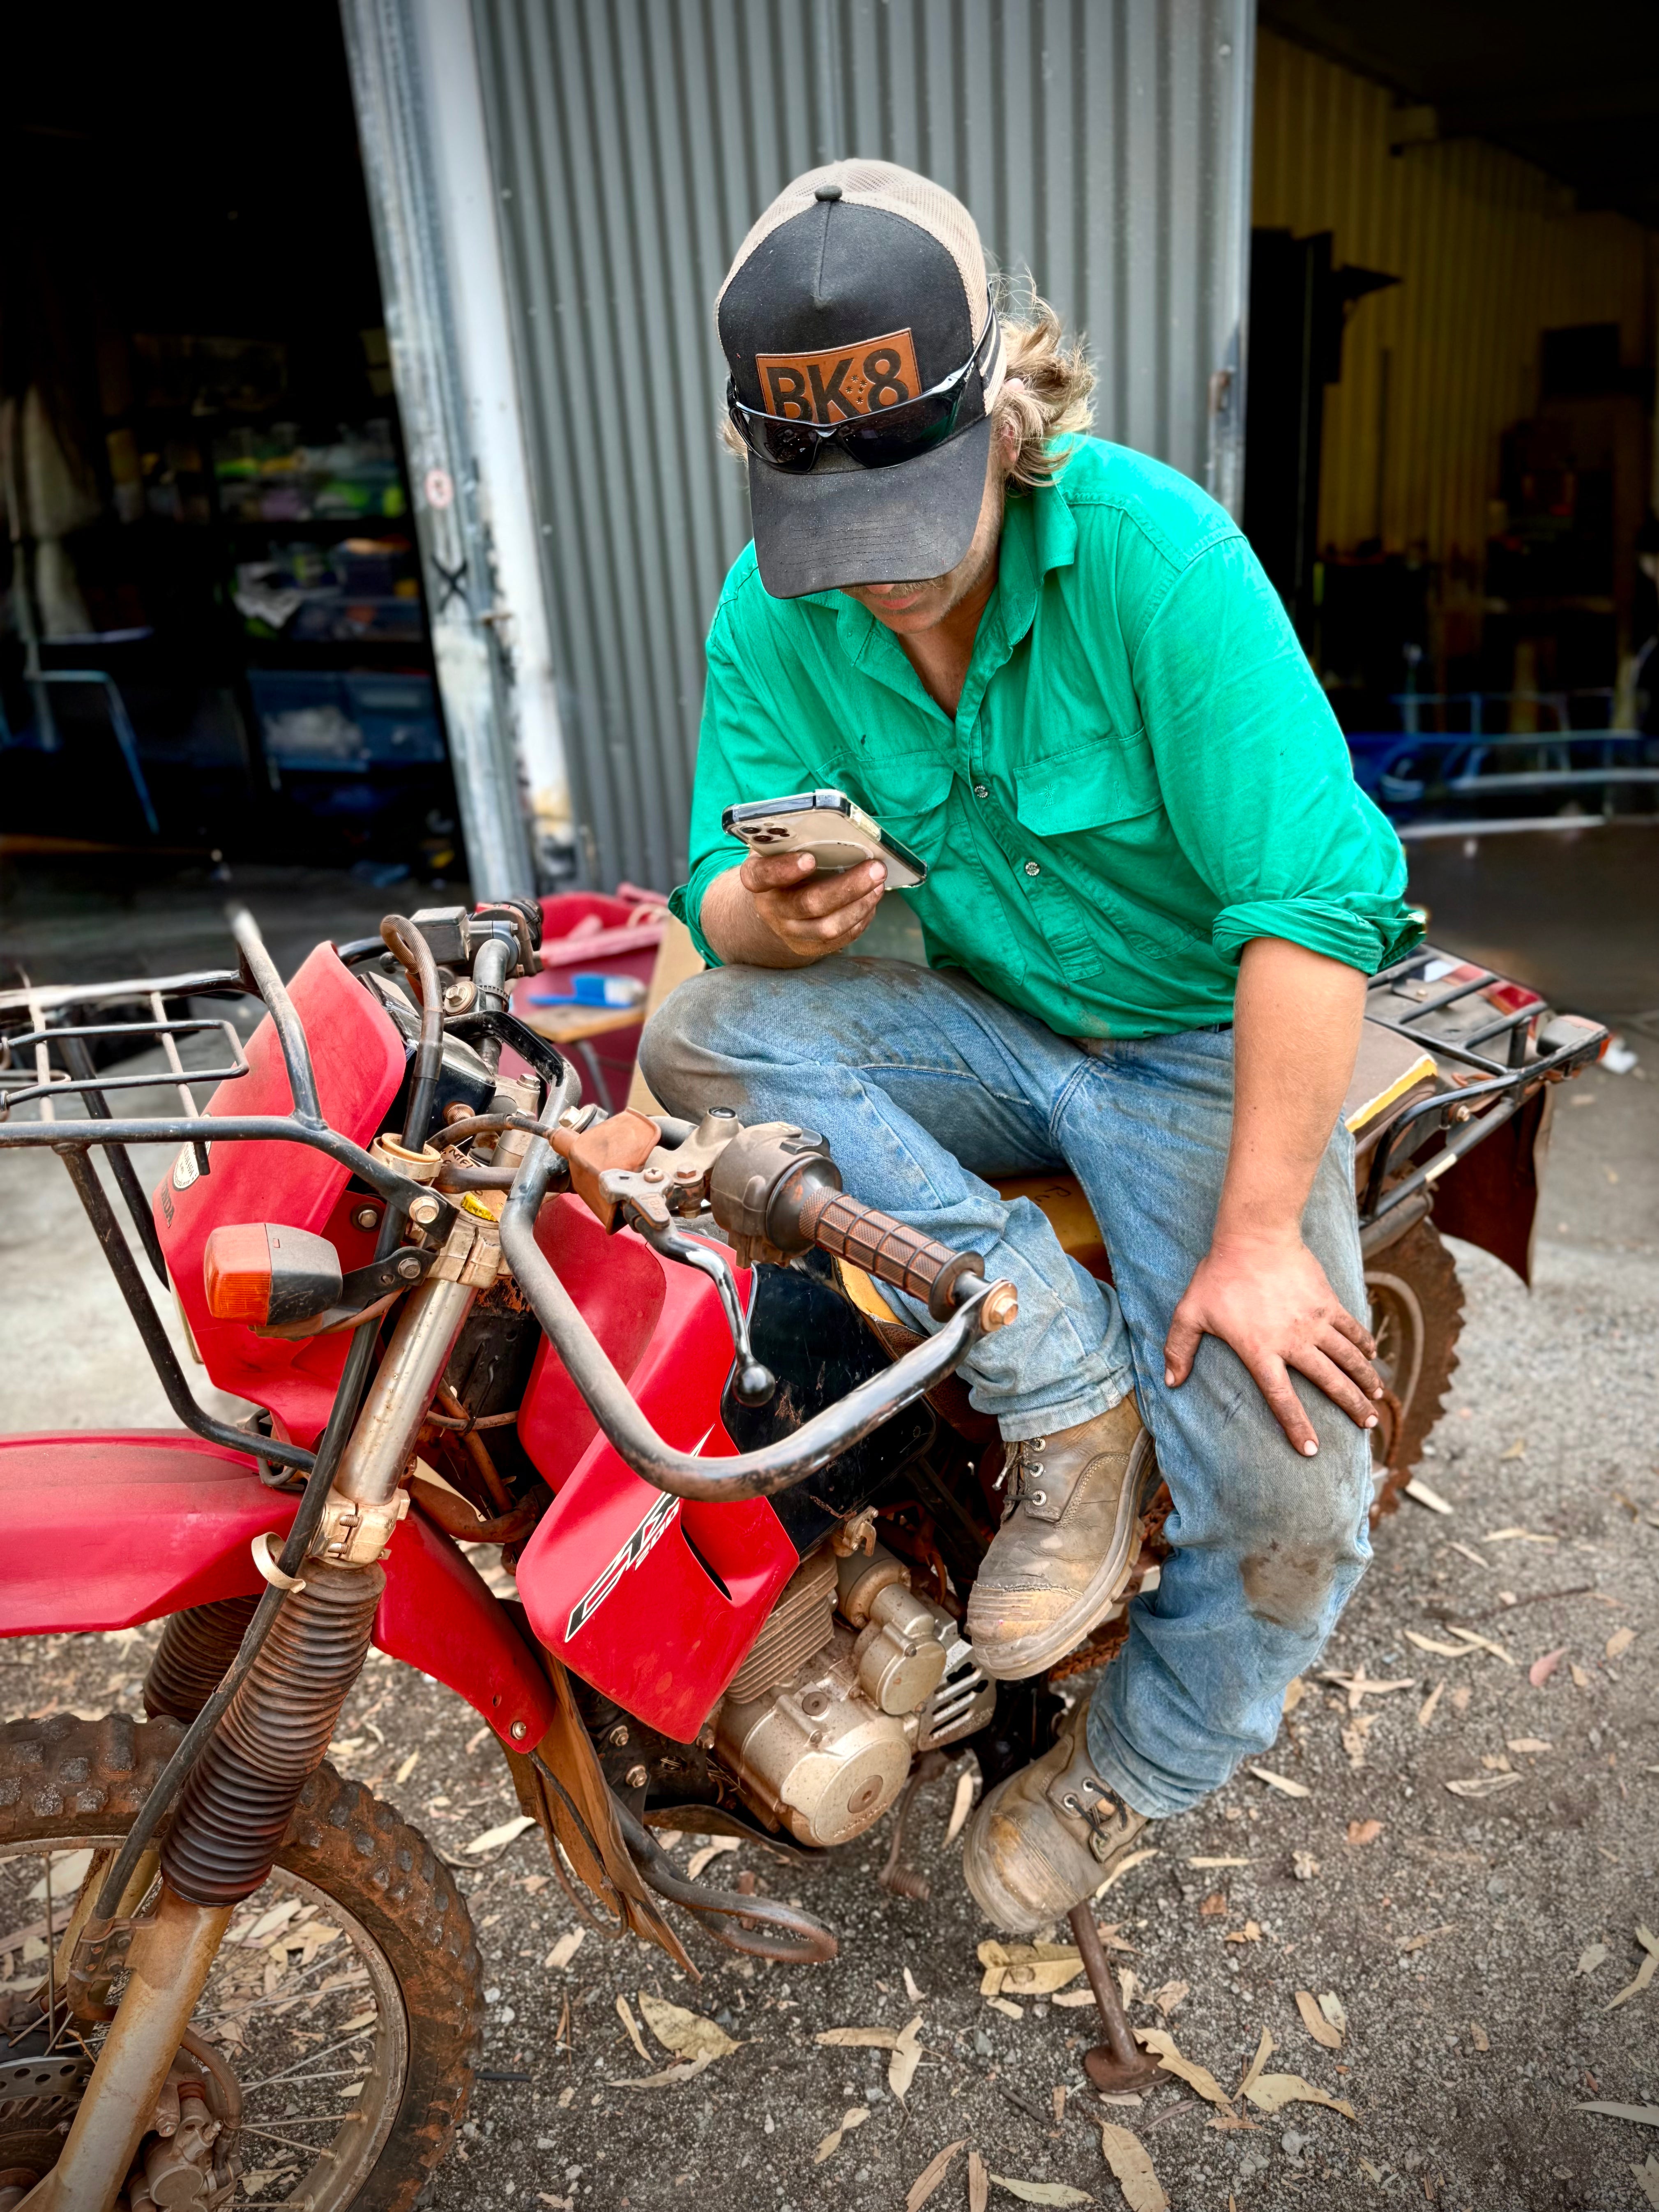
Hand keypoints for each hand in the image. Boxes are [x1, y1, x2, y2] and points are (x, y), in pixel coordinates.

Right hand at [740, 849, 884, 959]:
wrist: (775, 904)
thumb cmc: (785, 864)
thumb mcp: (781, 849)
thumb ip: (797, 840)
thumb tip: (840, 831)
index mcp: (757, 878)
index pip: (762, 876)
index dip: (784, 869)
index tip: (810, 859)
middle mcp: (770, 909)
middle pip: (808, 904)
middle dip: (847, 887)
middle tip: (876, 869)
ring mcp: (790, 932)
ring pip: (829, 926)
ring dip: (860, 904)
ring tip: (879, 883)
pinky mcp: (810, 947)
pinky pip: (841, 938)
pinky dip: (862, 917)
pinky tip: (872, 898)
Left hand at [1163, 1234, 1382, 1454]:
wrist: (1254, 1235)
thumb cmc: (1219, 1274)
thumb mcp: (1190, 1312)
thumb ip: (1178, 1348)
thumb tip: (1170, 1382)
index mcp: (1260, 1351)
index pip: (1281, 1398)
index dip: (1297, 1426)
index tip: (1312, 1450)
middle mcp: (1293, 1341)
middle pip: (1329, 1382)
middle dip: (1351, 1406)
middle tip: (1367, 1425)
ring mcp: (1314, 1321)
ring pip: (1348, 1358)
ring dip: (1366, 1380)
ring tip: (1378, 1400)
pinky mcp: (1328, 1301)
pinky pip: (1351, 1327)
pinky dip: (1363, 1343)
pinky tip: (1372, 1356)